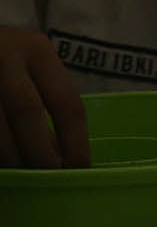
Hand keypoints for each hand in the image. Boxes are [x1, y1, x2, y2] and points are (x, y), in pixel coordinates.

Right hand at [0, 27, 87, 167]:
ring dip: (8, 156)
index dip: (75, 142)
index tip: (79, 170)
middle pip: (26, 111)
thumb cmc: (3, 59)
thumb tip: (63, 158)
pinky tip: (2, 163)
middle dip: (38, 152)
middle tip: (46, 177)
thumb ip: (45, 102)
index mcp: (35, 49)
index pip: (66, 101)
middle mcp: (3, 54)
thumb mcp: (28, 67)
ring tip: (19, 174)